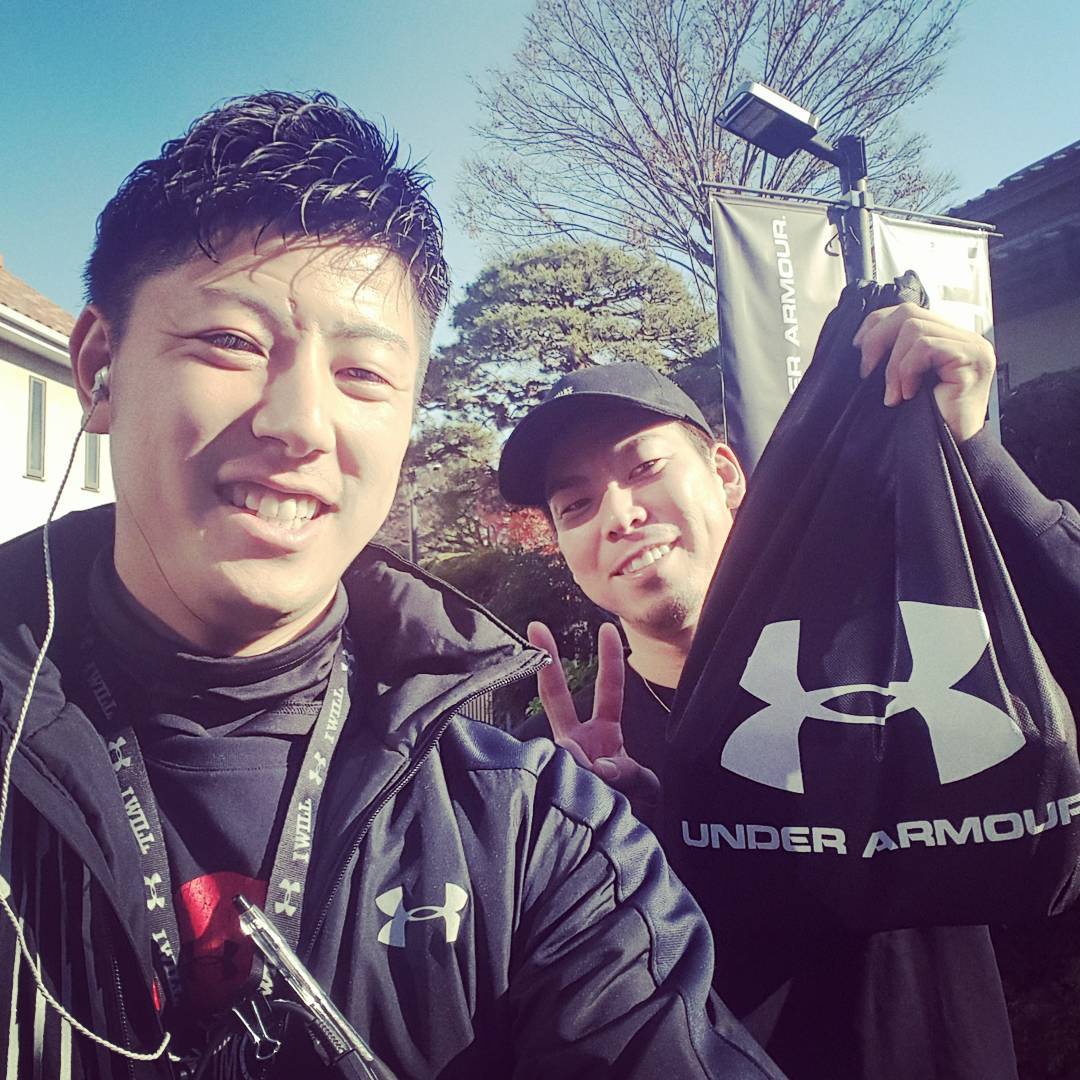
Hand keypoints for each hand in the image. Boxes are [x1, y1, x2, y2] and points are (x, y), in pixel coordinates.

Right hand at [528, 620, 660, 803]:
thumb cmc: (619, 807)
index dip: (609, 659)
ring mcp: (555, 758)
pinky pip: (557, 779)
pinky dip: (575, 790)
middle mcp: (573, 739)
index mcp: (601, 732)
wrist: (595, 840)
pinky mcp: (542, 781)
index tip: (607, 628)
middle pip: (556, 694)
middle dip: (548, 661)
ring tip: (595, 784)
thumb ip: (635, 777)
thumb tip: (601, 767)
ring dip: (582, 768)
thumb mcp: (641, 788)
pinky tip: (576, 797)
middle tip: (536, 625)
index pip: (608, 688)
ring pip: (562, 750)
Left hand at [853, 303, 995, 441]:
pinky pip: (925, 347)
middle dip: (878, 340)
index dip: (878, 323)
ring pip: (914, 329)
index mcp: (948, 338)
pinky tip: (909, 395)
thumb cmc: (925, 422)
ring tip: (894, 394)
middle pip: (910, 312)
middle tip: (867, 372)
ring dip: (894, 365)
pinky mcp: (972, 359)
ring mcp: (972, 346)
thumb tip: (862, 339)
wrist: (948, 453)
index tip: (858, 347)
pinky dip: (908, 371)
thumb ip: (895, 354)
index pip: (909, 310)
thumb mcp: (903, 380)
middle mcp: (964, 338)